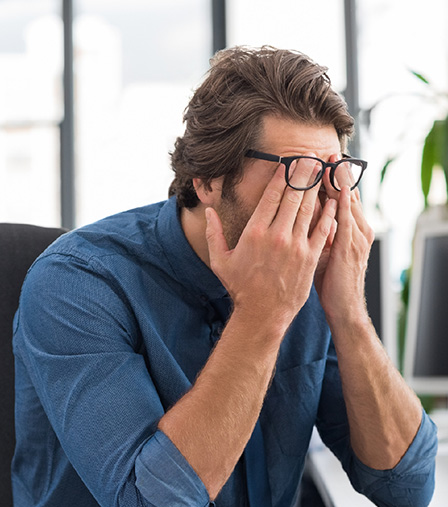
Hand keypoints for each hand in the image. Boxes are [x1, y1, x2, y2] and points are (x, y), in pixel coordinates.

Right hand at [205, 159, 337, 331]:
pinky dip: (329, 213)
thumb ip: (213, 234)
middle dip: (303, 174)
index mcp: (255, 232)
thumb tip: (209, 211)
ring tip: (322, 170)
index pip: (271, 196)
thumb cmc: (240, 287)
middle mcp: (277, 235)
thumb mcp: (220, 260)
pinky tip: (333, 201)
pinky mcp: (310, 257)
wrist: (262, 313)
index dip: (282, 176)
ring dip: (317, 187)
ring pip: (309, 209)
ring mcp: (296, 246)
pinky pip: (322, 229)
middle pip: (293, 196)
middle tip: (310, 157)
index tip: (288, 162)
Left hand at [314, 154, 374, 324]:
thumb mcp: (328, 254)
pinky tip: (334, 188)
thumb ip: (321, 233)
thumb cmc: (332, 282)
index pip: (342, 197)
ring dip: (339, 181)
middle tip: (327, 151)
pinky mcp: (349, 247)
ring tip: (331, 160)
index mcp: (352, 230)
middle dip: (336, 172)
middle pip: (346, 194)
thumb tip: (306, 218)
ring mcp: (355, 237)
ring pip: (347, 202)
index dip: (333, 179)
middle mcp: (357, 229)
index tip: (322, 160)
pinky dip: (339, 203)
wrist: (344, 308)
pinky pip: (343, 219)